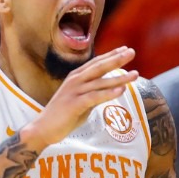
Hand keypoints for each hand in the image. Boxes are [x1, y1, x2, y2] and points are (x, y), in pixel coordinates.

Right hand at [19, 47, 138, 150]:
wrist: (44, 128)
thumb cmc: (64, 114)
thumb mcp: (81, 99)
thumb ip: (94, 91)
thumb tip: (109, 89)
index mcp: (76, 77)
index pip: (96, 63)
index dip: (111, 55)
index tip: (125, 49)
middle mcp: (75, 80)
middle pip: (99, 67)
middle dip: (116, 59)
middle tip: (132, 52)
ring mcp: (74, 91)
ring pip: (100, 82)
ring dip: (119, 78)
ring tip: (135, 74)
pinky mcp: (74, 104)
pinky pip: (94, 97)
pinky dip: (108, 94)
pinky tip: (121, 91)